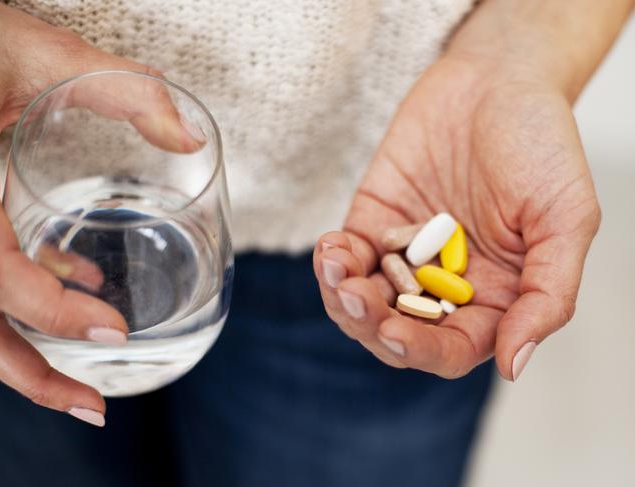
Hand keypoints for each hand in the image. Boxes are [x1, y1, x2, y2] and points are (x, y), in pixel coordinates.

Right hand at [0, 2, 198, 423]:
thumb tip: (191, 141)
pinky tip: (73, 288)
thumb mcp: (36, 50)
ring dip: (24, 351)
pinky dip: (25, 298)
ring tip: (83, 377)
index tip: (114, 330)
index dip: (46, 310)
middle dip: (29, 374)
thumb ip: (123, 89)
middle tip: (92, 407)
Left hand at [313, 54, 600, 379]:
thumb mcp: (566, 218)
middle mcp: (446, 284)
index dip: (420, 348)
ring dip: (342, 297)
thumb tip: (513, 364)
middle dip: (369, 324)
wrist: (496, 79)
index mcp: (494, 297)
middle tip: (356, 298)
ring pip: (363, 302)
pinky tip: (330, 247)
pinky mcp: (375, 222)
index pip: (451, 347)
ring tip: (336, 268)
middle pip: (397, 332)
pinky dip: (332, 260)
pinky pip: (347, 257)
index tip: (393, 331)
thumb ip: (546, 294)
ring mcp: (405, 255)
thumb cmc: (541, 144)